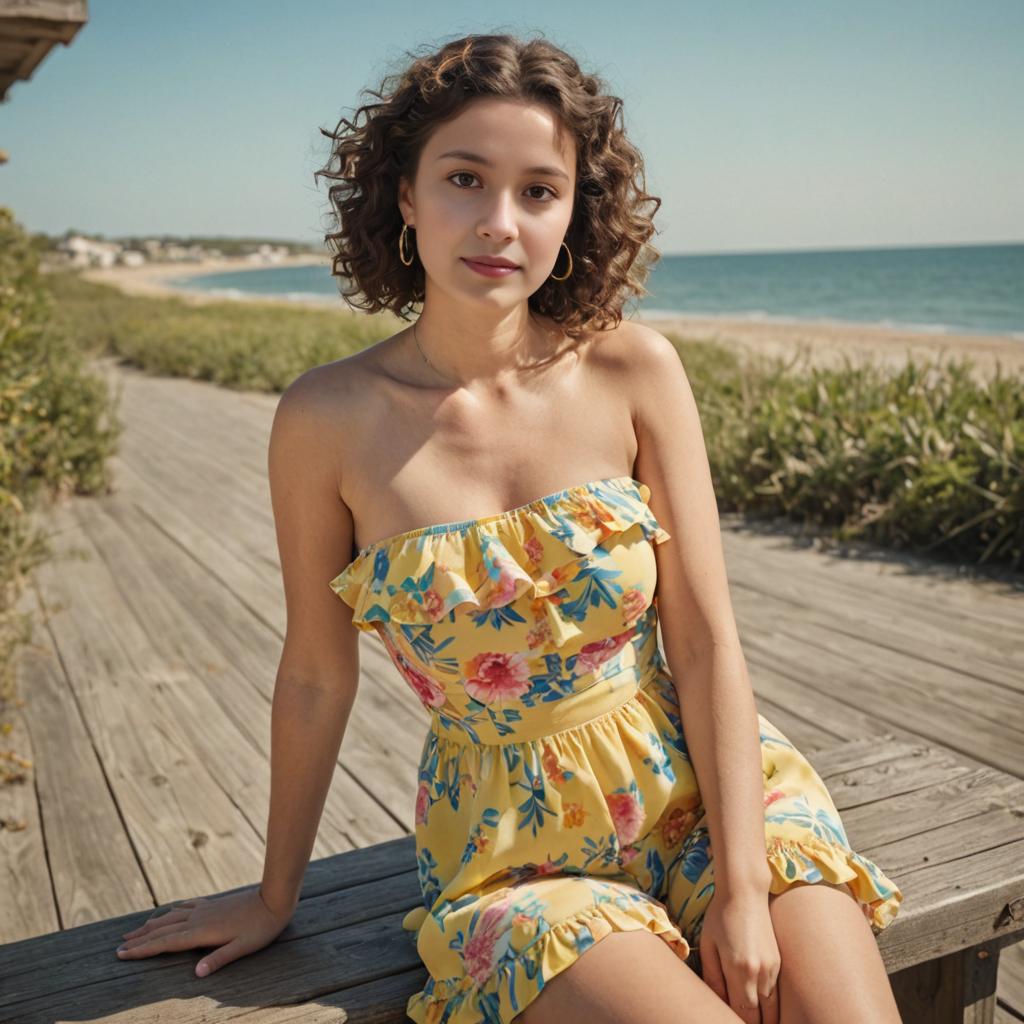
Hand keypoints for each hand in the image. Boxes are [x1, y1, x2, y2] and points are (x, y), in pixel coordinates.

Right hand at [115, 886, 292, 977]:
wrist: (273, 898)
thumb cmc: (260, 928)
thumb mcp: (243, 948)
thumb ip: (220, 958)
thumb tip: (196, 973)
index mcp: (202, 932)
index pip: (166, 943)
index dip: (144, 950)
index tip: (123, 954)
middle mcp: (198, 918)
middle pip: (162, 930)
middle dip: (141, 940)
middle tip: (119, 948)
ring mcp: (204, 909)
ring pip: (171, 917)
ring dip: (151, 925)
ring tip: (134, 932)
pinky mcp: (212, 904)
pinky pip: (185, 907)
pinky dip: (171, 912)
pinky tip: (167, 913)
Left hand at [698, 887, 780, 1023]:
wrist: (745, 892)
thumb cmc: (720, 917)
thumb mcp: (708, 946)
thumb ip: (713, 979)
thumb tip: (718, 1003)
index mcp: (740, 971)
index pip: (743, 1013)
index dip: (737, 1022)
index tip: (728, 1022)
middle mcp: (760, 973)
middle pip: (762, 1016)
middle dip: (753, 1023)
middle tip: (742, 1022)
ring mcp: (773, 968)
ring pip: (772, 1007)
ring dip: (764, 1017)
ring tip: (754, 1021)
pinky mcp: (779, 962)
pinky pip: (776, 993)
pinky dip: (769, 1004)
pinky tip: (761, 1007)